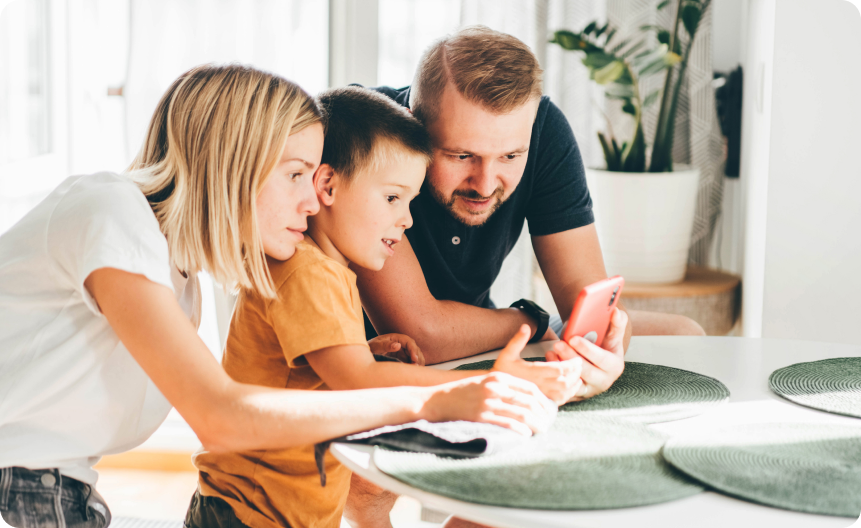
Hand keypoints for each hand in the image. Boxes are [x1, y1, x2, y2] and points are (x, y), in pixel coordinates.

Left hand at [367, 333, 424, 364]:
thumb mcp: (376, 346)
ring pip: (413, 354)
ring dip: (417, 361)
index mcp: (396, 337)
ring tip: (416, 369)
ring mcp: (402, 349)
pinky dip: (412, 364)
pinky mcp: (401, 356)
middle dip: (417, 357)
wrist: (366, 352)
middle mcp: (401, 342)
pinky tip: (412, 370)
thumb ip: (385, 345)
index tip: (415, 359)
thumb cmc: (371, 347)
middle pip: (414, 348)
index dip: (413, 350)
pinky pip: (410, 360)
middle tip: (417, 367)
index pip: (409, 342)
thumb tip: (398, 345)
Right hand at [421, 371, 556, 435]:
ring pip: (521, 413)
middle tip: (549, 423)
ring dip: (535, 423)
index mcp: (498, 377)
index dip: (543, 401)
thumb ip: (504, 386)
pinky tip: (526, 434)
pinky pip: (506, 423)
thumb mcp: (484, 381)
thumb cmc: (462, 392)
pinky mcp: (481, 416)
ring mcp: (487, 402)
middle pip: (529, 401)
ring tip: (541, 430)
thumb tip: (527, 398)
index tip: (549, 411)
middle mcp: (495, 388)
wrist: (436, 399)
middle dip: (543, 414)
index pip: (529, 388)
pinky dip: (519, 429)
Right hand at [492, 325, 582, 404]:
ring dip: (574, 385)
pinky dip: (568, 394)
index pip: (558, 369)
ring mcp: (540, 396)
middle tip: (579, 365)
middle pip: (565, 382)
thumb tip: (526, 326)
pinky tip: (570, 387)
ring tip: (577, 376)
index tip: (577, 359)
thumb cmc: (501, 371)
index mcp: (532, 373)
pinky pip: (559, 401)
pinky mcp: (540, 402)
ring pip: (564, 393)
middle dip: (575, 373)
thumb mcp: (506, 353)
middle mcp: (538, 386)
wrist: (495, 391)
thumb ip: (517, 340)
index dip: (571, 364)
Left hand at [546, 308, 627, 400]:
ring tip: (552, 350)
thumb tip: (617, 312)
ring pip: (573, 380)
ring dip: (561, 365)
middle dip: (570, 356)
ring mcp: (589, 389)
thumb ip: (617, 324)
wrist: (596, 363)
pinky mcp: (575, 394)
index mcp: (615, 366)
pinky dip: (556, 373)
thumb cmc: (604, 347)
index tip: (573, 338)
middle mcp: (603, 381)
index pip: (601, 359)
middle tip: (558, 343)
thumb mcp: (613, 336)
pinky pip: (563, 387)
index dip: (587, 349)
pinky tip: (550, 359)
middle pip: (585, 371)